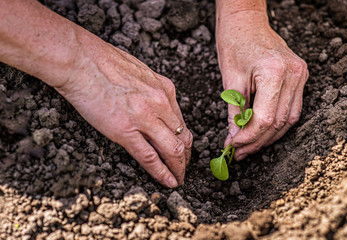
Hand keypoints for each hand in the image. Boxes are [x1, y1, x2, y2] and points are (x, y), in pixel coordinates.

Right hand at [56, 34, 191, 187]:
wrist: (81, 60)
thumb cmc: (103, 61)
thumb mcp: (140, 71)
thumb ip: (152, 89)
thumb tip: (154, 102)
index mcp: (165, 89)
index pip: (182, 121)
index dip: (185, 139)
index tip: (184, 149)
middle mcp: (161, 104)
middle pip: (183, 137)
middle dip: (186, 157)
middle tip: (184, 168)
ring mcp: (145, 118)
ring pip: (173, 150)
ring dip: (179, 168)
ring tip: (179, 178)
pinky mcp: (126, 131)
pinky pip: (150, 158)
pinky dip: (162, 173)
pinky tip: (168, 181)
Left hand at [216, 10, 307, 159]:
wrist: (246, 21)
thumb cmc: (234, 44)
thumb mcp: (229, 80)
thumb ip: (234, 112)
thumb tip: (233, 138)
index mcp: (274, 72)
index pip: (265, 118)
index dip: (248, 137)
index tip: (233, 146)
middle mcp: (293, 74)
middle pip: (278, 122)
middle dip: (256, 141)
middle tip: (238, 152)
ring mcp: (300, 75)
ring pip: (289, 119)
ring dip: (268, 136)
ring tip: (248, 146)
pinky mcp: (300, 76)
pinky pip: (292, 108)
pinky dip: (277, 123)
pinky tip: (261, 131)